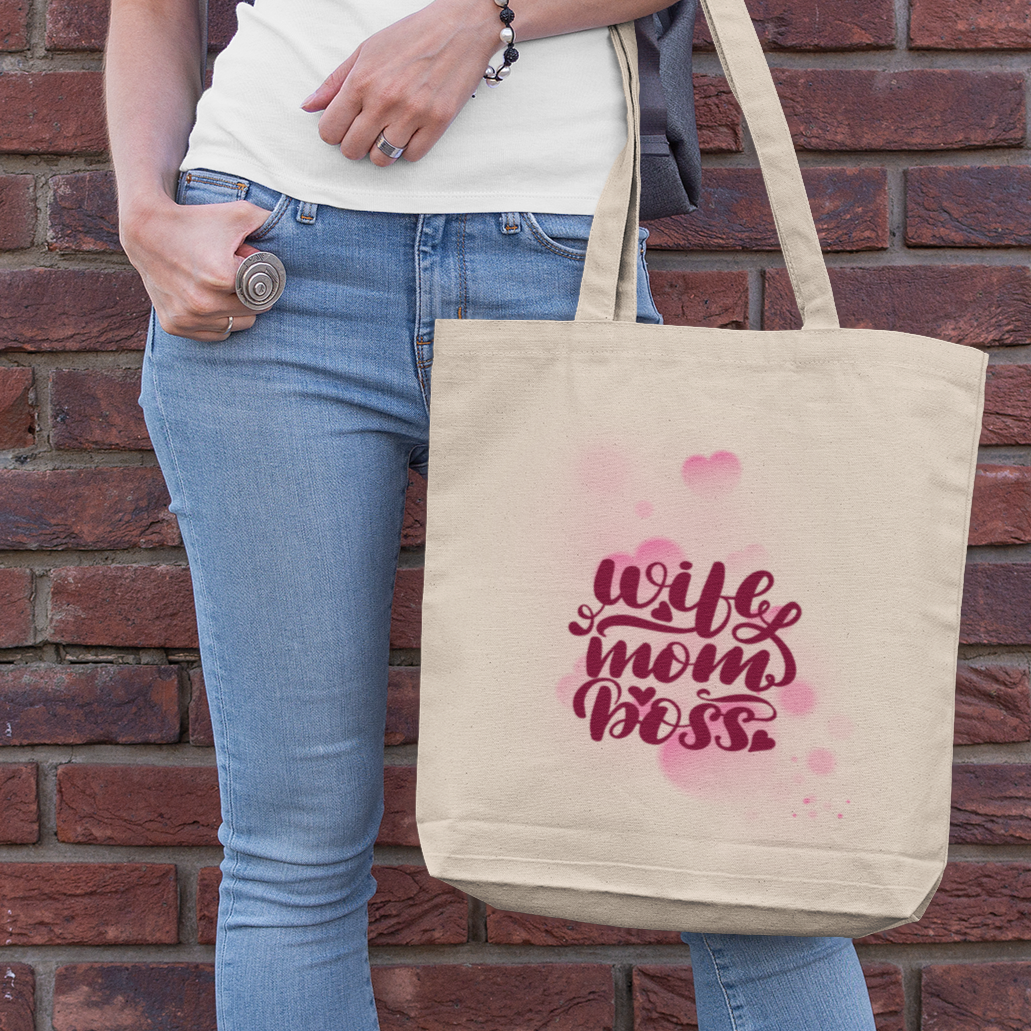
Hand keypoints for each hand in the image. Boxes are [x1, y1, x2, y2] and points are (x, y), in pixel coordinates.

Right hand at [120, 196, 273, 340]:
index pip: (265, 291)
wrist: (146, 231)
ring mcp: (187, 317)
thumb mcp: (238, 213)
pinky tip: (209, 298)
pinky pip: (217, 333)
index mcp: (222, 277)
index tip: (249, 264)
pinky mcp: (175, 326)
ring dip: (237, 308)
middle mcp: (203, 303)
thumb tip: (296, 231)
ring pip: (238, 325)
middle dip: (250, 292)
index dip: (261, 276)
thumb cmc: (196, 220)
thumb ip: (270, 221)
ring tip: (220, 284)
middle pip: (254, 310)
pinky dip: (219, 320)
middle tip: (234, 271)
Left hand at [300, 0, 498, 165]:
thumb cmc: (412, 36)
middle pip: (353, 149)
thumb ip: (335, 81)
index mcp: (362, 81)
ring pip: (381, 158)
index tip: (344, 125)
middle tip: (366, 130)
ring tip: (388, 131)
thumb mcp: (366, 51)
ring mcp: (412, 114)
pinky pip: (411, 156)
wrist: (460, 28)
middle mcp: (385, 100)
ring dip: (382, 149)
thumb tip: (309, 106)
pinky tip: (410, 130)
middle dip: (355, 143)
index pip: (330, 130)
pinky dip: (408, 148)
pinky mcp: (438, 123)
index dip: (334, 131)